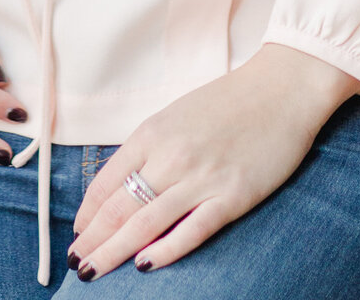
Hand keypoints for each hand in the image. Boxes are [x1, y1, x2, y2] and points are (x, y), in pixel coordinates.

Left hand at [67, 44, 359, 278]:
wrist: (282, 88)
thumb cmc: (230, 102)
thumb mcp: (179, 116)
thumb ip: (151, 148)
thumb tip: (123, 186)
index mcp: (154, 131)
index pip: (108, 181)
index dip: (88, 213)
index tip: (78, 234)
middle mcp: (171, 154)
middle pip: (120, 207)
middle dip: (93, 240)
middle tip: (76, 264)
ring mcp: (202, 176)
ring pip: (146, 223)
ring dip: (114, 252)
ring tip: (94, 272)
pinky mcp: (232, 195)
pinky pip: (191, 230)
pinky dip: (165, 251)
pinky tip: (145, 266)